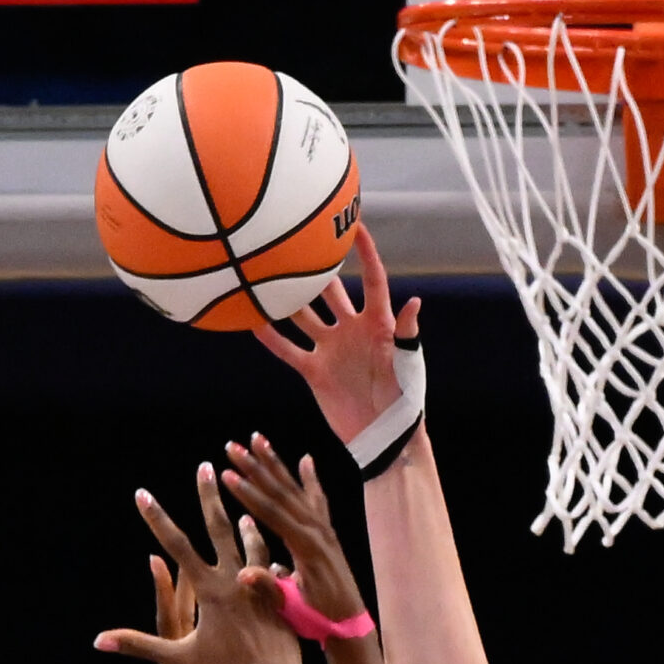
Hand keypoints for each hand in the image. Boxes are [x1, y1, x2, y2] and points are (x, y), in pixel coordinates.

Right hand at [96, 464, 302, 663]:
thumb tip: (99, 641)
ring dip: (246, 525)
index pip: (177, 546)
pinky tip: (274, 554)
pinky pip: (275, 569)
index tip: (142, 493)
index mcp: (210, 591)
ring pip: (254, 545)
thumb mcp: (179, 660)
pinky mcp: (280, 598)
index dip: (157, 519)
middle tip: (205, 468)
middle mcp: (236, 581)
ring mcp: (262, 586)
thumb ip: (139, 644)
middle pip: (220, 530)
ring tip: (244, 510)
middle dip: (209, 497)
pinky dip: (271, 558)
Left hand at [148, 550, 224, 663]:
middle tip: (178, 547)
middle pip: (178, 617)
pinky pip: (208, 646)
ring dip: (198, 601)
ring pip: (194, 629)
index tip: (157, 558)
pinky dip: (214, 626)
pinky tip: (227, 615)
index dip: (163, 593)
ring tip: (206, 571)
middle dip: (179, 583)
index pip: (167, 624)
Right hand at [221, 437, 369, 629]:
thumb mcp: (291, 608)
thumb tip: (242, 574)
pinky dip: (311, 479)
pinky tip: (306, 460)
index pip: (272, 513)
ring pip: (296, 489)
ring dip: (275, 464)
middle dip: (255, 467)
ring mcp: (324, 530)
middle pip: (282, 492)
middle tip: (232, 445)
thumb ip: (269, 588)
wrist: (350, 626)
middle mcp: (317, 531)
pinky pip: (318, 499)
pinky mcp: (327, 533)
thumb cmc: (318, 620)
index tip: (227, 473)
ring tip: (257, 438)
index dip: (248, 493)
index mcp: (306, 547)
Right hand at [253, 226, 420, 445]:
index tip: (354, 224)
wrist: (384, 439)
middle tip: (296, 239)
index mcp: (377, 324)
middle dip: (315, 267)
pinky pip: (288, 350)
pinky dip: (270, 337)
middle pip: (330, 290)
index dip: (365, 253)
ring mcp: (330, 349)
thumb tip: (413, 302)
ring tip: (264, 273)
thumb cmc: (405, 402)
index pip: (372, 279)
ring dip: (286, 298)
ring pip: (303, 316)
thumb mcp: (408, 366)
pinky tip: (250, 320)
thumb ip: (406, 335)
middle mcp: (351, 329)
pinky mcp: (314, 371)